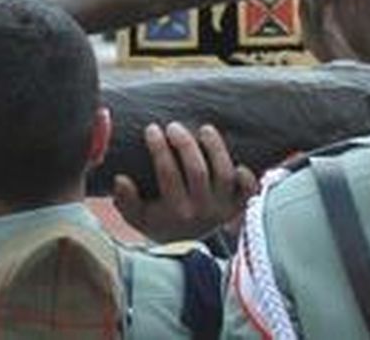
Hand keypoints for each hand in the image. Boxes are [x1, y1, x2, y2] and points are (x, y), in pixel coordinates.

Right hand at [114, 123, 256, 243]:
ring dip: (216, 149)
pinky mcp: (238, 206)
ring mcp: (223, 207)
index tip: (152, 129)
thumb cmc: (159, 221)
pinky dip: (248, 178)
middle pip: (198, 171)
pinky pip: (248, 192)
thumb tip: (120, 179)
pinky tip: (240, 162)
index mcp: (175, 211)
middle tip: (174, 126)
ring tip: (204, 129)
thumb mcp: (137, 217)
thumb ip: (126, 201)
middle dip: (185, 145)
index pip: (168, 174)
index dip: (160, 149)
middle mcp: (201, 210)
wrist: (186, 244)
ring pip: (225, 174)